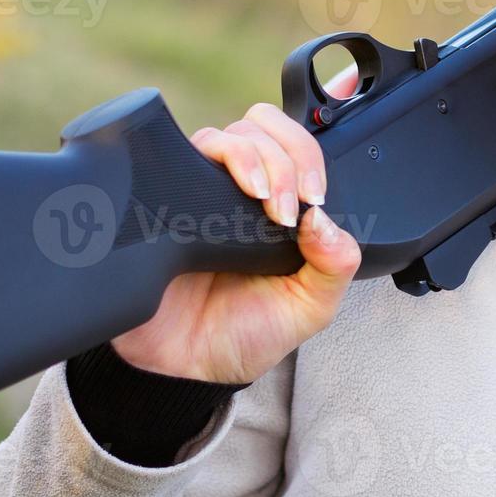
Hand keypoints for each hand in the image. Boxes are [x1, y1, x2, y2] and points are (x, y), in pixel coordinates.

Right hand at [112, 89, 361, 384]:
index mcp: (278, 202)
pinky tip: (213, 201)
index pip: (295, 145)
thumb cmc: (247, 332)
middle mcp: (236, 187)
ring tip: (260, 203)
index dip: (307, 159)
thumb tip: (323, 219)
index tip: (312, 199)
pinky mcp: (160, 202)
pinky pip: (171, 162)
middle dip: (281, 156)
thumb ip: (335, 264)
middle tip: (284, 208)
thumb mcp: (311, 305)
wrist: (186, 369)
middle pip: (258, 127)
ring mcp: (196, 191)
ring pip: (220, 136)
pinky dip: (199, 163)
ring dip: (250, 158)